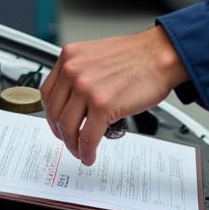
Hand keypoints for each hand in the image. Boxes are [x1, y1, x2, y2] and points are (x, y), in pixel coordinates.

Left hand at [40, 27, 188, 165]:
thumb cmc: (136, 55)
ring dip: (73, 145)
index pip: (47, 92)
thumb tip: (72, 99)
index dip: (51, 114)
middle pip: (55, 113)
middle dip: (61, 133)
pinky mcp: (102, 105)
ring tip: (80, 151)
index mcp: (70, 57)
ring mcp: (86, 88)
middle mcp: (73, 70)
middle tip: (68, 141)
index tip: (57, 123)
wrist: (160, 54)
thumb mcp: (96, 55)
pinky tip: (90, 155)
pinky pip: (87, 137)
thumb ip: (80, 73)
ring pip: (68, 128)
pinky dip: (86, 151)